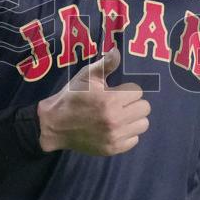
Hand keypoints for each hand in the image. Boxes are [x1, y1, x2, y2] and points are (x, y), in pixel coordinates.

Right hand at [36, 46, 150, 154]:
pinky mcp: (112, 149)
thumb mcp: (86, 76)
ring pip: (143, 125)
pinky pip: (134, 140)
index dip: (127, 90)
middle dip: (133, 103)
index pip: (138, 91)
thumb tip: (117, 50)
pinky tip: (114, 129)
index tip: (115, 92)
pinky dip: (127, 134)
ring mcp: (115, 136)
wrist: (54, 125)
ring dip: (133, 119)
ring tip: (119, 116)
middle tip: (119, 104)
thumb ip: (105, 64)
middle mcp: (115, 119)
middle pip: (145, 108)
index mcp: (110, 99)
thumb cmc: (72, 97)